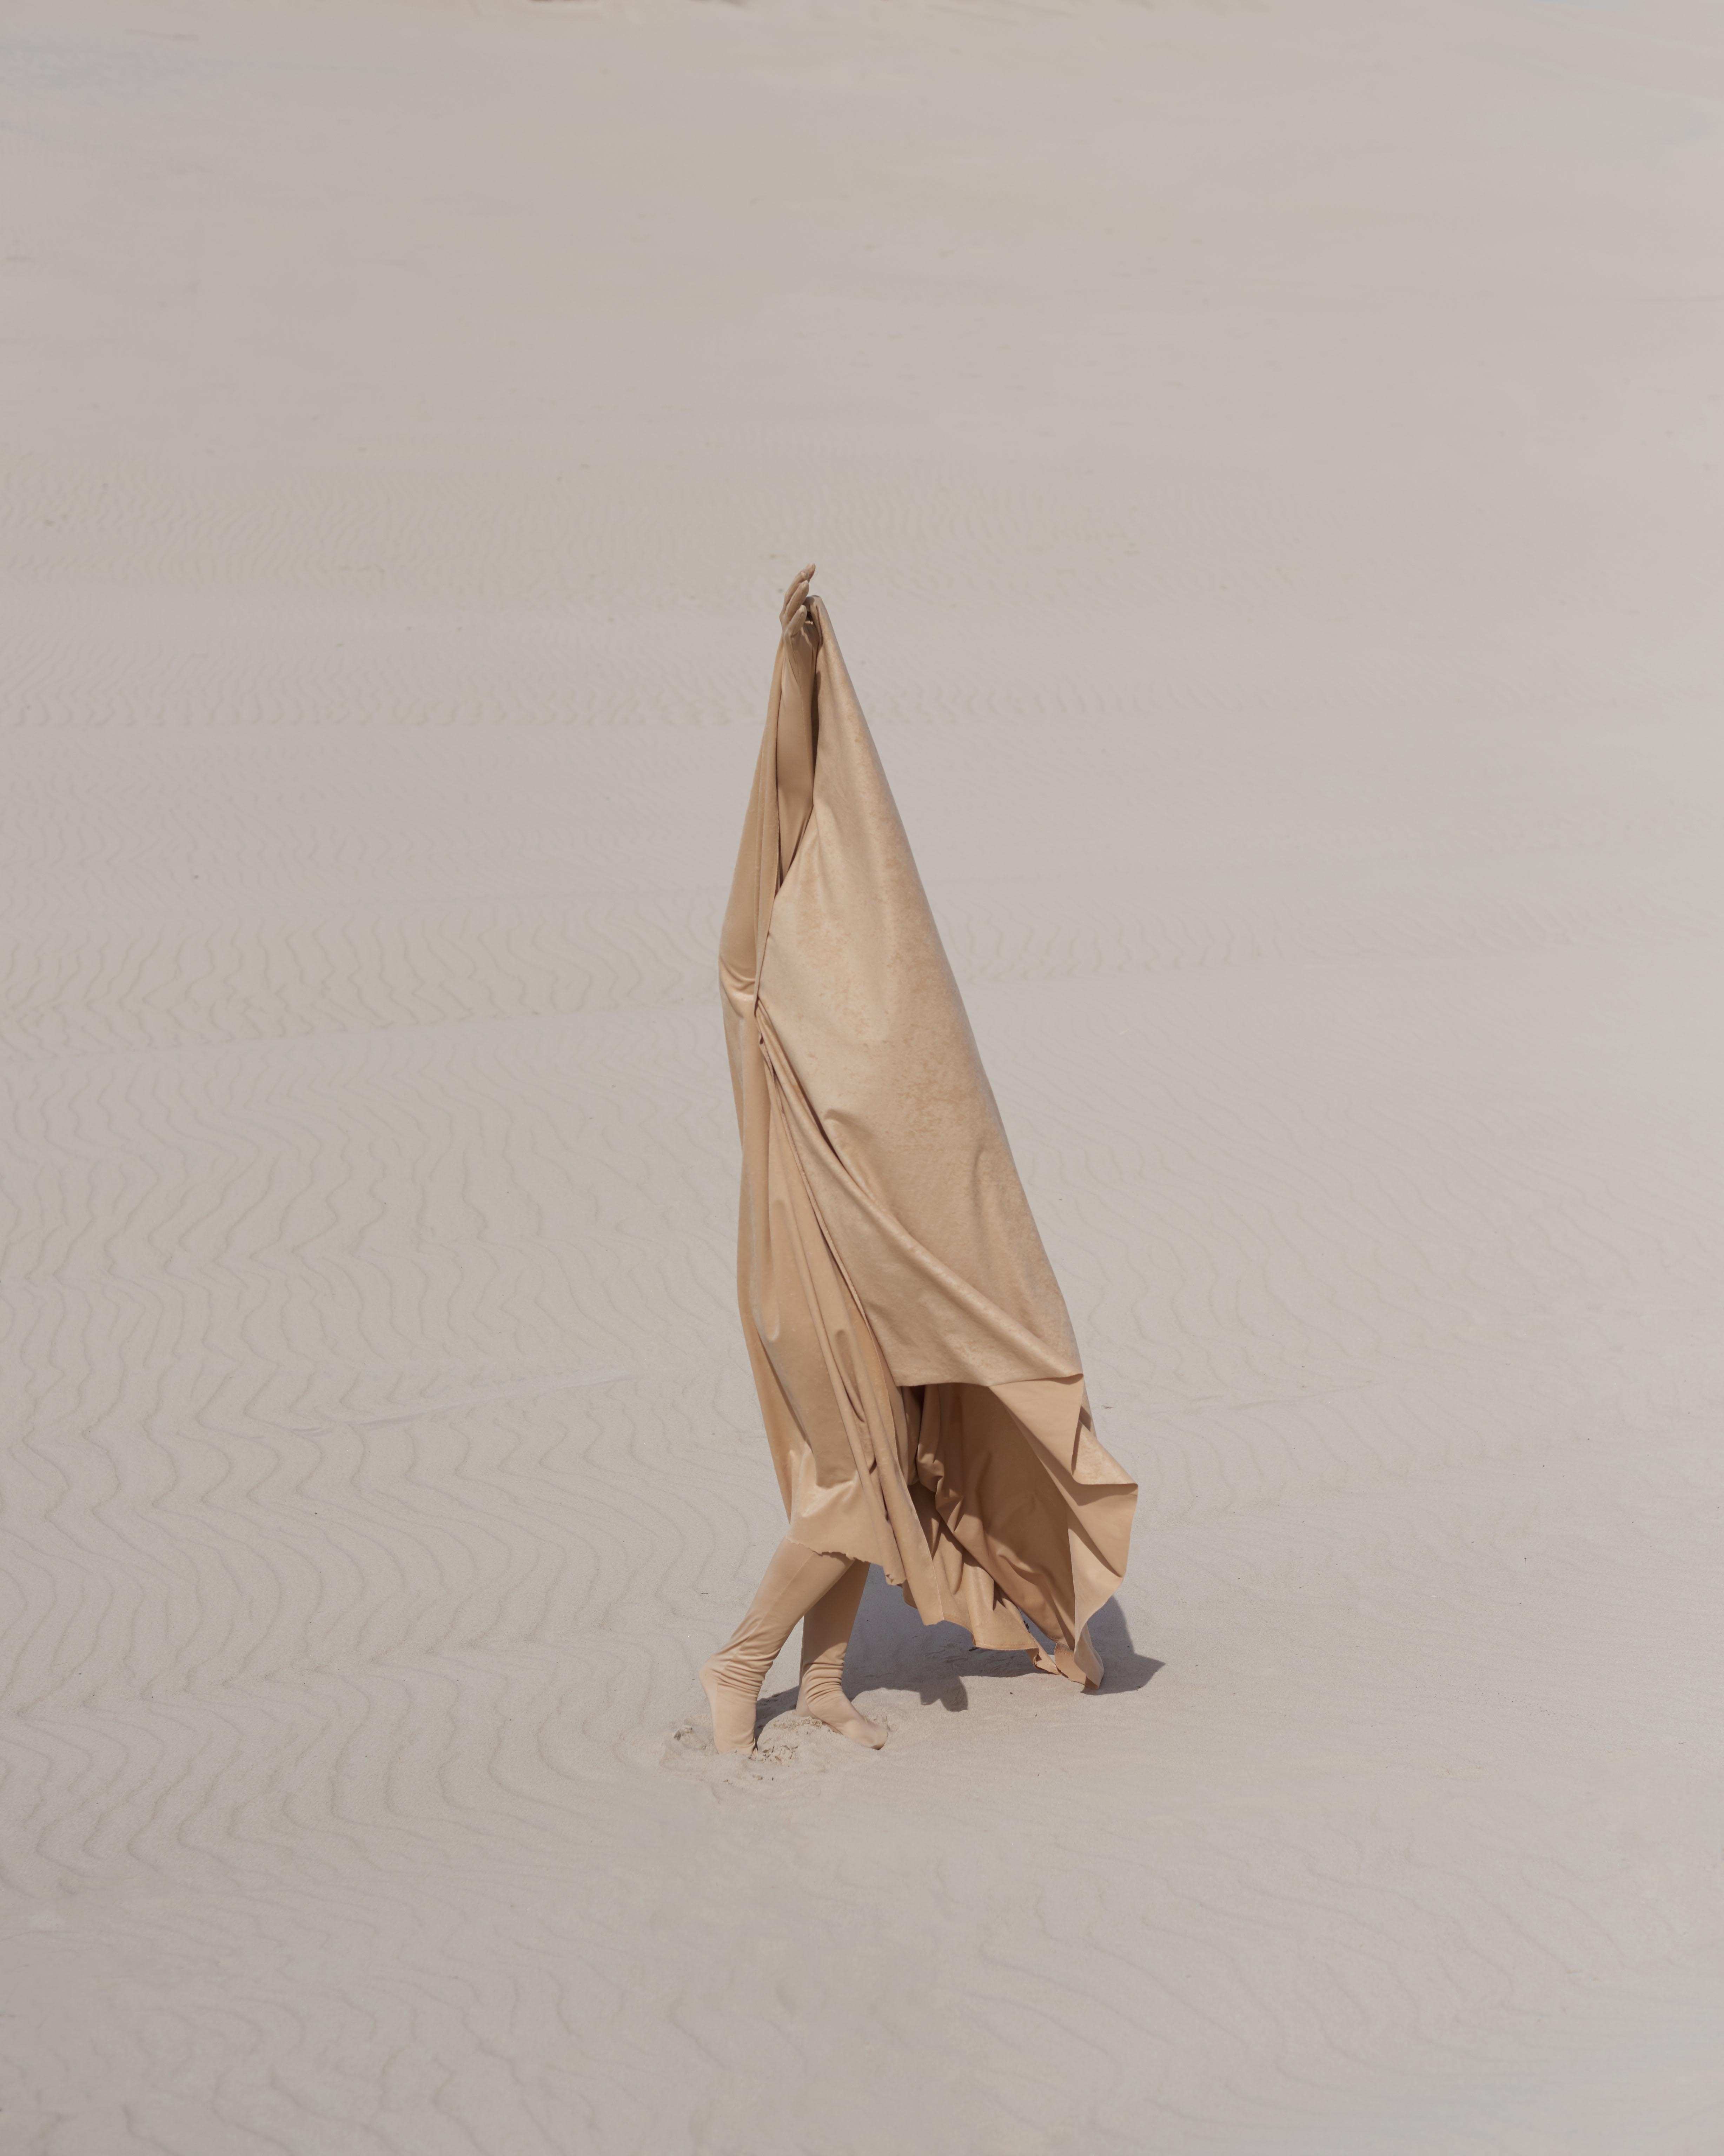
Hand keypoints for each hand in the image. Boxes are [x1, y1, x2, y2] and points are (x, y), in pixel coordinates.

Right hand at [779, 562, 818, 693]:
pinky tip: (804, 609)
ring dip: (798, 595)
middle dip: (799, 581)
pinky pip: (793, 627)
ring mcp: (787, 628)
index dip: (804, 577)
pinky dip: (798, 617)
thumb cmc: (809, 646)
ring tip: (806, 583)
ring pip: (791, 608)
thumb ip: (812, 610)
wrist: (802, 669)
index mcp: (791, 611)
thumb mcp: (813, 623)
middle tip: (807, 570)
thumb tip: (814, 598)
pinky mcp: (790, 641)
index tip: (812, 564)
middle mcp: (786, 617)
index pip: (797, 590)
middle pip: (791, 595)